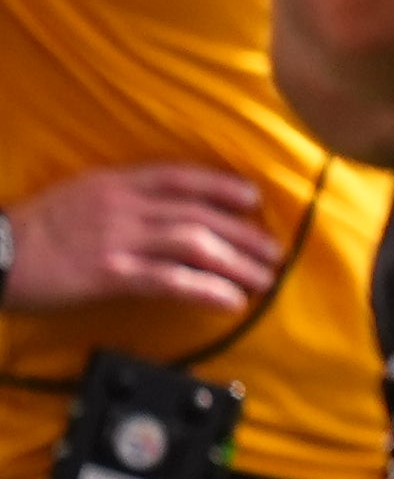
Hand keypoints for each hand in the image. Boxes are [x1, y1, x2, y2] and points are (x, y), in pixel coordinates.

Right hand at [1, 164, 281, 312]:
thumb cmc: (34, 230)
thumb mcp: (80, 197)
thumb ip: (122, 200)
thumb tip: (162, 212)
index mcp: (116, 183)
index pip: (182, 178)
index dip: (222, 187)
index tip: (253, 200)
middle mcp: (124, 206)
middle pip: (199, 215)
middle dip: (243, 234)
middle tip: (274, 252)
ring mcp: (118, 239)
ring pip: (194, 245)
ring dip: (236, 263)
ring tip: (263, 279)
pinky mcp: (110, 274)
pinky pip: (170, 280)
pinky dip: (206, 289)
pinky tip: (231, 300)